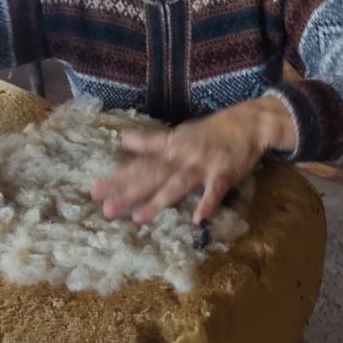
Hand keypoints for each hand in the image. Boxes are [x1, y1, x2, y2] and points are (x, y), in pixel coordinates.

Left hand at [91, 96, 295, 225]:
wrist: (248, 123)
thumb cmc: (211, 131)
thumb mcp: (179, 134)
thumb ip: (152, 142)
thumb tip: (124, 140)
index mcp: (170, 147)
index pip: (140, 164)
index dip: (118, 177)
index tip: (94, 190)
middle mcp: (181, 156)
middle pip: (152, 175)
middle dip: (129, 193)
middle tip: (106, 209)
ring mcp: (202, 165)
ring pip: (177, 184)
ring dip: (158, 201)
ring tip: (139, 219)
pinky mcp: (224, 173)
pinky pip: (214, 190)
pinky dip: (207, 203)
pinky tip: (198, 219)